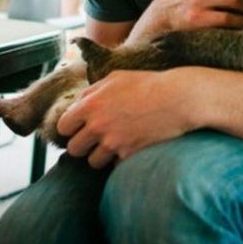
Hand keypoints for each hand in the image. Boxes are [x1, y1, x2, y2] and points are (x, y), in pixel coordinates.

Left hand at [56, 68, 194, 168]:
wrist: (178, 99)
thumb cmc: (148, 84)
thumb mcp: (116, 78)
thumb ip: (92, 91)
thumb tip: (78, 103)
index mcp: (90, 104)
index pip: (63, 127)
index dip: (71, 128)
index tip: (80, 128)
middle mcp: (97, 126)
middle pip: (74, 149)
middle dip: (84, 145)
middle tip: (96, 139)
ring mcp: (113, 142)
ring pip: (93, 161)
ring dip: (102, 155)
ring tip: (116, 144)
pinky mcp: (128, 155)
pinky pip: (115, 165)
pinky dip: (122, 159)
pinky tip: (132, 146)